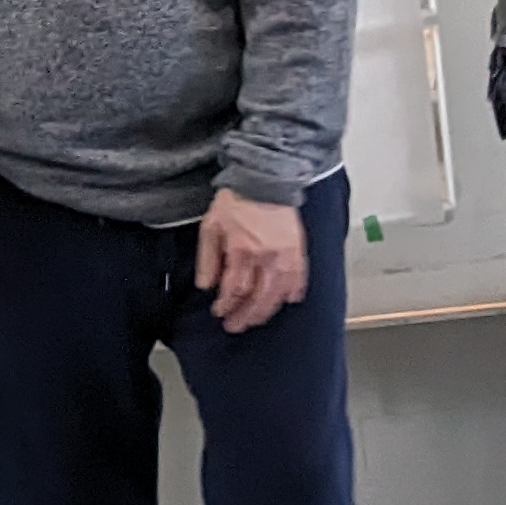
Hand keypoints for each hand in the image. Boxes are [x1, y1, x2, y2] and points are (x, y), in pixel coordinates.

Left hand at [194, 189, 307, 332]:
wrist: (265, 179)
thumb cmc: (235, 201)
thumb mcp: (210, 227)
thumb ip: (208, 259)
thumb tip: (206, 286)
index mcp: (242, 251)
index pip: (234, 289)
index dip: (226, 305)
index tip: (219, 312)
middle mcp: (266, 257)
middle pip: (257, 297)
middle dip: (245, 315)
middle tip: (234, 326)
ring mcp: (285, 255)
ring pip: (278, 293)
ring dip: (266, 310)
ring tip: (256, 319)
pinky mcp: (298, 249)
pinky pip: (299, 277)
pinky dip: (294, 292)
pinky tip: (288, 301)